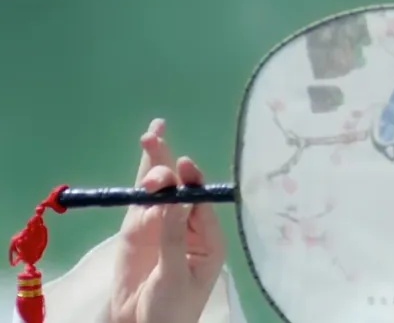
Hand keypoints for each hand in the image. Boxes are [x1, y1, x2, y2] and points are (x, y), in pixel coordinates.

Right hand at [108, 119, 226, 322]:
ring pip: (158, 190)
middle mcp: (188, 226)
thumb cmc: (172, 310)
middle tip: (154, 136)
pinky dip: (138, 186)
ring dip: (154, 166)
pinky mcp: (138, 232)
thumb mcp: (174, 274)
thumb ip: (172, 236)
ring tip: (151, 138)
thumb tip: (174, 199)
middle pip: (180, 188)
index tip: (184, 164)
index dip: (192, 180)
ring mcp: (161, 226)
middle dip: (170, 163)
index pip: (201, 201)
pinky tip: (144, 169)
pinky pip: (138, 204)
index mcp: (209, 238)